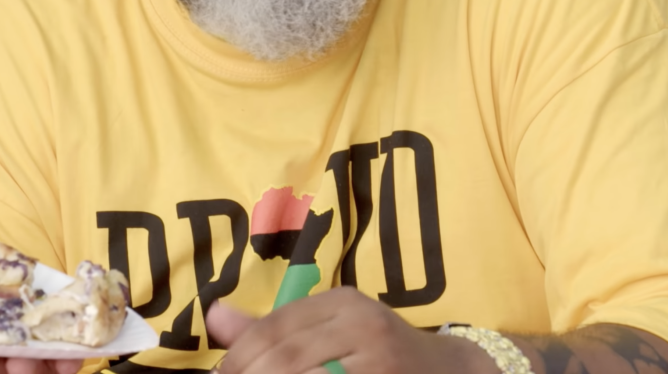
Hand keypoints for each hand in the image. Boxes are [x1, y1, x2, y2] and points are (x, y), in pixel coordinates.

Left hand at [204, 287, 485, 373]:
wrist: (454, 372)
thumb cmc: (383, 354)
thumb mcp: (334, 329)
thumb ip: (275, 328)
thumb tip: (213, 316)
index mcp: (343, 301)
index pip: (274, 327)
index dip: (237, 359)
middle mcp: (362, 323)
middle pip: (284, 358)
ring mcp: (378, 359)